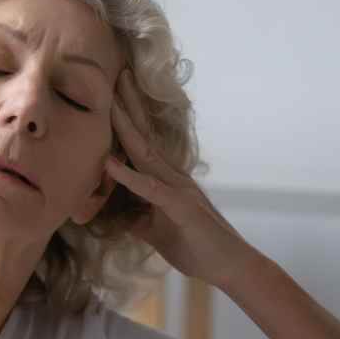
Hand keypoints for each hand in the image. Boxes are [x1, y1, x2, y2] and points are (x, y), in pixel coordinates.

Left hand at [104, 68, 267, 290]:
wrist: (229, 266)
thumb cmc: (195, 246)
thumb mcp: (155, 230)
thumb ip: (135, 216)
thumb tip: (110, 213)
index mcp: (166, 178)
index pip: (142, 142)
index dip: (127, 117)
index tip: (112, 91)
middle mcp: (173, 176)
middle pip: (145, 134)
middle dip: (128, 104)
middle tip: (114, 72)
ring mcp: (178, 188)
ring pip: (146, 152)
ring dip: (126, 127)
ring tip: (109, 102)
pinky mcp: (180, 206)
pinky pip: (150, 188)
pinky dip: (128, 175)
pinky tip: (110, 163)